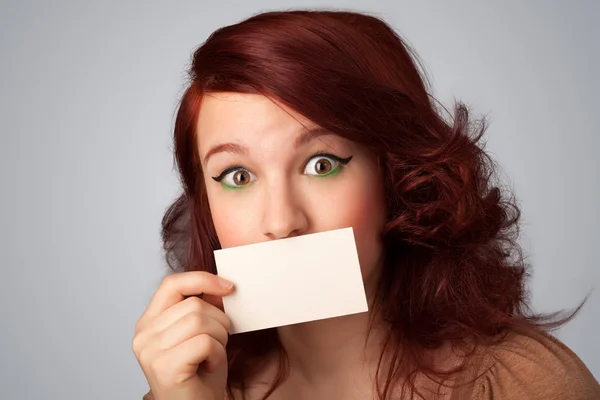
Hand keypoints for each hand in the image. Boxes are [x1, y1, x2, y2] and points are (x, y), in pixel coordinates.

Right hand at [132, 271, 233, 399]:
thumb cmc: (200, 374)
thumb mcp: (203, 332)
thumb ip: (205, 307)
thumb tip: (219, 284)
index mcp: (150, 321)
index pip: (172, 283)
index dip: (202, 279)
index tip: (227, 287)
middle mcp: (144, 334)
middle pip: (193, 304)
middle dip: (218, 321)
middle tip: (217, 342)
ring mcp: (150, 351)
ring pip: (200, 320)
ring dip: (219, 338)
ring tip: (211, 355)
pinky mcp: (164, 366)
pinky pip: (204, 342)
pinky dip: (217, 354)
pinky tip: (209, 366)